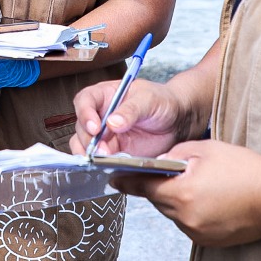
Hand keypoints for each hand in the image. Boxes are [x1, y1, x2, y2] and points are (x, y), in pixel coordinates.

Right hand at [71, 78, 187, 158]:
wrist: (178, 121)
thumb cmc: (163, 101)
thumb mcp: (148, 99)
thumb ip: (130, 110)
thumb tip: (112, 122)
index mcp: (105, 95)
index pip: (85, 101)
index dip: (85, 113)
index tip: (94, 127)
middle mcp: (101, 115)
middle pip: (82, 126)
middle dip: (89, 140)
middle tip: (102, 150)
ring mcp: (105, 135)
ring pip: (85, 145)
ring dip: (90, 154)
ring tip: (104, 159)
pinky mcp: (113, 152)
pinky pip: (99, 159)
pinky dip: (100, 164)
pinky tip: (109, 165)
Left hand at [113, 139, 260, 247]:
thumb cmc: (244, 169)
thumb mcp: (205, 149)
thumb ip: (175, 154)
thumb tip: (156, 161)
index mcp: (182, 192)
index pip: (143, 186)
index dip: (126, 180)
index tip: (112, 177)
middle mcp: (185, 217)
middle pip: (158, 200)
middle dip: (159, 186)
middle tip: (169, 172)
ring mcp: (196, 233)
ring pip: (173, 213)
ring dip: (176, 199)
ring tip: (198, 184)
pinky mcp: (207, 241)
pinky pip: (188, 224)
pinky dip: (190, 212)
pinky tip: (209, 200)